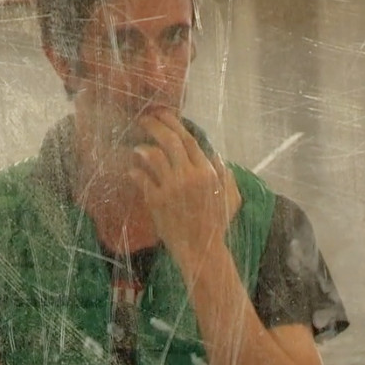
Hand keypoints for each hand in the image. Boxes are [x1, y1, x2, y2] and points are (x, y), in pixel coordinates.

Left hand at [129, 108, 240, 258]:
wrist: (201, 250)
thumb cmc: (218, 225)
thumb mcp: (231, 198)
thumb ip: (226, 175)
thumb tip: (216, 157)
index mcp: (208, 172)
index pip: (188, 139)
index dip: (173, 123)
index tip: (163, 114)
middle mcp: (189, 176)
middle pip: (169, 141)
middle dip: (155, 126)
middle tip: (144, 119)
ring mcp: (171, 188)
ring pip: (153, 157)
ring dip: (143, 148)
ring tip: (137, 147)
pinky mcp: (157, 201)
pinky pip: (141, 179)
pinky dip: (135, 172)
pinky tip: (132, 171)